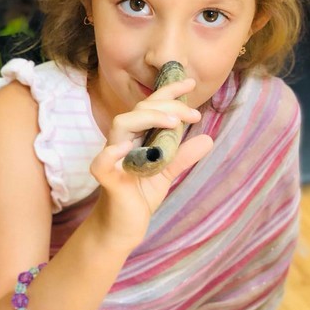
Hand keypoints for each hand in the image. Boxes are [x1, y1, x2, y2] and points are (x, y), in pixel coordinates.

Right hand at [89, 78, 212, 247]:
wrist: (125, 228)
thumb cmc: (140, 196)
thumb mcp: (166, 172)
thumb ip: (183, 155)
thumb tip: (208, 139)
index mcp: (136, 137)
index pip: (150, 106)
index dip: (168, 92)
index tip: (189, 81)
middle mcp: (122, 142)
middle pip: (138, 110)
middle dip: (167, 106)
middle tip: (193, 115)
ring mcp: (113, 159)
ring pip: (121, 125)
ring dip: (148, 118)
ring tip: (173, 122)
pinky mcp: (108, 180)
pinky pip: (101, 163)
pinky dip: (112, 152)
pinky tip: (128, 145)